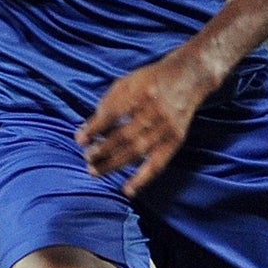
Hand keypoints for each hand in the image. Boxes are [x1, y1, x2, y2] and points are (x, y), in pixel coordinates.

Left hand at [76, 47, 213, 196]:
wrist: (188, 77)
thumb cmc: (150, 81)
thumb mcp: (127, 82)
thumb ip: (107, 103)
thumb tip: (86, 131)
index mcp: (140, 92)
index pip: (113, 113)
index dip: (95, 128)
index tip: (80, 140)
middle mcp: (154, 111)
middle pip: (124, 135)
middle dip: (102, 149)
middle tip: (87, 158)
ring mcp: (166, 128)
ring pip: (137, 151)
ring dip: (114, 164)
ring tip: (94, 171)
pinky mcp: (175, 140)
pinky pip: (158, 164)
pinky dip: (143, 179)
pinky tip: (127, 190)